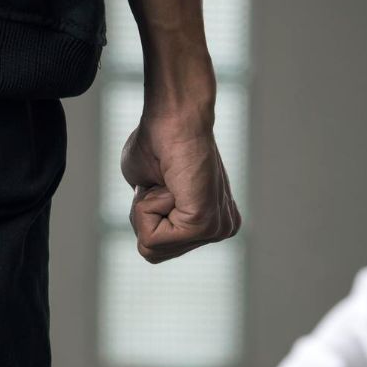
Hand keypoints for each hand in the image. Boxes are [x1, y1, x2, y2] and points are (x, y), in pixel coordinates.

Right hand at [121, 110, 241, 263]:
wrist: (175, 113)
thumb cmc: (158, 141)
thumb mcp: (151, 189)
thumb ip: (157, 214)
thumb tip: (153, 227)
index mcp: (213, 222)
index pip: (159, 247)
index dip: (146, 215)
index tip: (162, 183)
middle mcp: (222, 229)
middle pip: (155, 253)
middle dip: (145, 216)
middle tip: (162, 182)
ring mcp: (216, 230)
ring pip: (152, 247)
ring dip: (146, 209)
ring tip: (167, 182)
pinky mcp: (204, 225)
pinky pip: (152, 238)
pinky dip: (148, 208)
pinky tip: (169, 184)